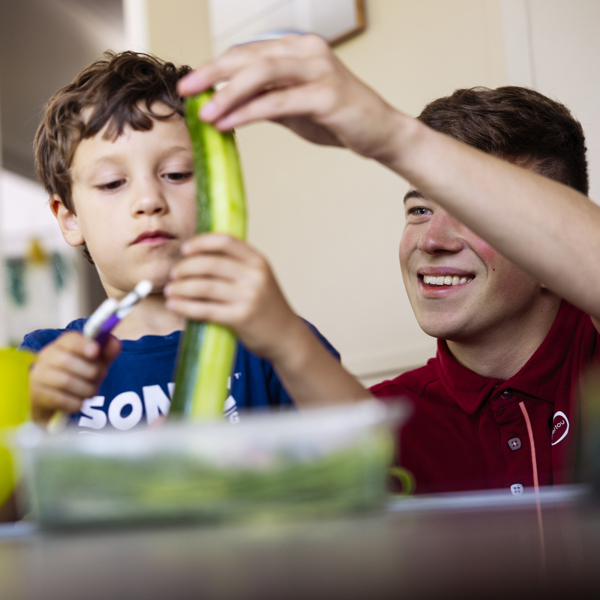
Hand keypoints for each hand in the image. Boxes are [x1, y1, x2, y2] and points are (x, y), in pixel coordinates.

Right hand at [29, 331, 120, 424]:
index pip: (70, 339)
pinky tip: (80, 402)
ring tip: (91, 391)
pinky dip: (75, 402)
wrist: (56, 399)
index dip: (83, 344)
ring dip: (86, 388)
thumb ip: (106, 352)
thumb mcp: (95, 362)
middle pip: (67, 361)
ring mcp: (39, 376)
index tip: (95, 351)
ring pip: (65, 381)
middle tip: (100, 377)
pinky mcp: (37, 395)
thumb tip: (114, 343)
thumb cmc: (79, 375)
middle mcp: (47, 357)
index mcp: (62, 345)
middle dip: (91, 371)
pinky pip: (59, 399)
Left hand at [165, 233, 299, 361]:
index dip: (201, 242)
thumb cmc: (267, 307)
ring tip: (170, 290)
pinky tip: (174, 305)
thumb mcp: (259, 278)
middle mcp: (254, 276)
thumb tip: (198, 255)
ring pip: (203, 286)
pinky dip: (185, 306)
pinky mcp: (241, 318)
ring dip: (180, 288)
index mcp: (258, 261)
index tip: (185, 249)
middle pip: (209, 263)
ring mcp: (248, 297)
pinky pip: (205, 309)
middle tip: (173, 274)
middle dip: (185, 268)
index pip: (225, 241)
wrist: (286, 336)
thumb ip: (237, 266)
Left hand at [177, 34, 401, 161]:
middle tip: (185, 90)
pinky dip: (249, 112)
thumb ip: (265, 99)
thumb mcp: (294, 106)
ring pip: (262, 74)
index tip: (190, 84)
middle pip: (249, 56)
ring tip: (204, 112)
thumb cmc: (337, 119)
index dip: (216, 67)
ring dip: (228, 93)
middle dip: (212, 73)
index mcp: (298, 49)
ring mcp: (319, 70)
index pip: (248, 53)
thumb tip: (227, 103)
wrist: (380, 133)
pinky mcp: (327, 95)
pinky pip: (278, 102)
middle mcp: (307, 51)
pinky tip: (228, 122)